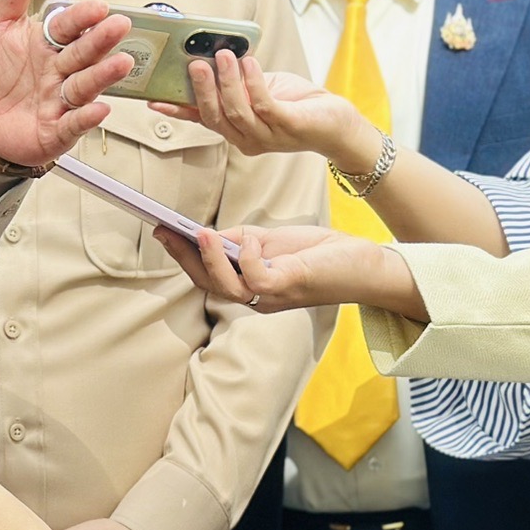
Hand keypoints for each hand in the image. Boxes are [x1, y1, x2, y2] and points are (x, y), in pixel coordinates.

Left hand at [0, 0, 132, 167]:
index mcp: (50, 43)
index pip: (68, 26)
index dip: (81, 17)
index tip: (97, 7)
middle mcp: (61, 69)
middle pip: (82, 53)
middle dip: (100, 40)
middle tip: (120, 25)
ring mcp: (62, 100)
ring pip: (85, 86)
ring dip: (102, 75)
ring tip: (120, 63)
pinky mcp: (58, 129)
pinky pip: (74, 123)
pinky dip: (86, 118)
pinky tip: (100, 109)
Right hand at [155, 50, 377, 172]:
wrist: (339, 124)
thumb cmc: (301, 106)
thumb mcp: (262, 91)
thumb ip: (241, 83)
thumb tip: (217, 58)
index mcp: (236, 131)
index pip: (201, 120)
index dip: (177, 110)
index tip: (154, 99)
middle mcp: (247, 139)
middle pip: (214, 116)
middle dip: (201, 89)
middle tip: (194, 64)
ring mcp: (267, 136)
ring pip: (236, 111)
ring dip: (226, 82)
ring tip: (221, 56)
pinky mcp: (289, 127)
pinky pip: (264, 105)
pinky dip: (252, 82)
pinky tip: (249, 63)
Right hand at [155, 222, 424, 319]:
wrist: (367, 265)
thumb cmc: (322, 253)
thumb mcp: (273, 242)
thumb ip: (242, 241)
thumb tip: (212, 235)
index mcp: (251, 287)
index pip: (207, 275)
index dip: (183, 255)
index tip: (162, 231)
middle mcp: (257, 298)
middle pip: (208, 285)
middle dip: (185, 258)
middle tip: (167, 231)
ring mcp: (272, 297)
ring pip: (226, 288)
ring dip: (209, 260)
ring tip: (200, 233)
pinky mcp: (289, 287)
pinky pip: (255, 279)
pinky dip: (246, 258)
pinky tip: (247, 239)